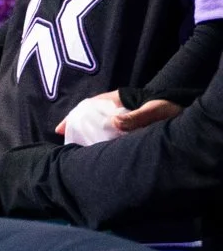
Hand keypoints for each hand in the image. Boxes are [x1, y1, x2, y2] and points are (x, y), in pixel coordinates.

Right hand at [53, 91, 182, 142]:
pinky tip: (98, 151)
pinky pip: (112, 134)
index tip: (60, 128)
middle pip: (92, 116)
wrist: (190, 112)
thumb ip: (135, 117)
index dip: (73, 116)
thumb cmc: (171, 106)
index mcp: (119, 99)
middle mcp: (119, 107)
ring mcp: (125, 117)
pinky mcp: (133, 127)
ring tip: (77, 148)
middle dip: (77, 126)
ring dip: (89, 134)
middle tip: (65, 140)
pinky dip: (102, 141)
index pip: (90, 105)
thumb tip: (112, 123)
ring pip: (101, 125)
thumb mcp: (154, 110)